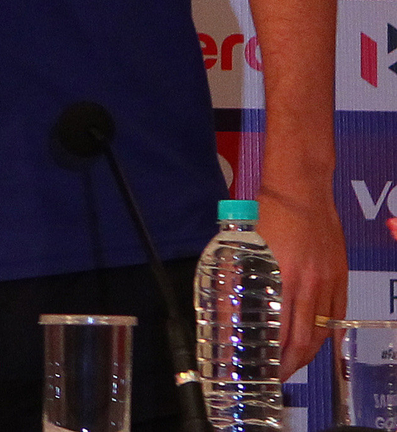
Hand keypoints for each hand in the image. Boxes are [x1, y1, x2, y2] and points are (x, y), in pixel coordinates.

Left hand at [256, 183, 343, 377]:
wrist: (302, 190)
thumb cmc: (268, 212)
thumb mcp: (245, 245)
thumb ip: (237, 277)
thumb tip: (225, 307)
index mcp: (283, 278)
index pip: (282, 332)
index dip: (275, 356)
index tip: (264, 369)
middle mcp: (310, 284)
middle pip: (304, 338)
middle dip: (291, 363)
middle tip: (278, 376)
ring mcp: (329, 281)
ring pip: (322, 330)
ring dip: (308, 352)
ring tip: (294, 364)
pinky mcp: (340, 276)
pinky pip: (336, 313)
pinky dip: (326, 332)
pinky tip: (316, 340)